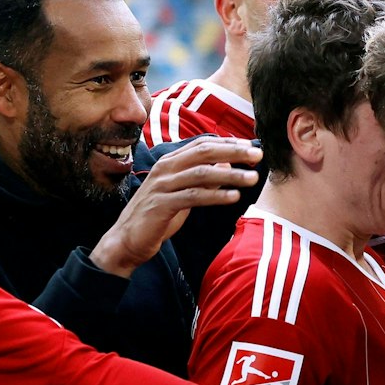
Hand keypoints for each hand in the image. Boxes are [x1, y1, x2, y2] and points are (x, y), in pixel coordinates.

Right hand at [91, 138, 260, 276]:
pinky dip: (215, 195)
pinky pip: (193, 196)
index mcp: (169, 162)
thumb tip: (225, 164)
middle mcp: (164, 169)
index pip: (202, 145)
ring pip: (202, 173)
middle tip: (258, 156)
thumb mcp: (182, 194)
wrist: (126, 240)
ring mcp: (162, 186)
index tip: (251, 147)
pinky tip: (233, 197)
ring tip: (252, 178)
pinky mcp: (161, 205)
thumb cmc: (157, 217)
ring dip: (230, 174)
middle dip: (233, 152)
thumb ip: (201, 178)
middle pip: (204, 153)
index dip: (228, 143)